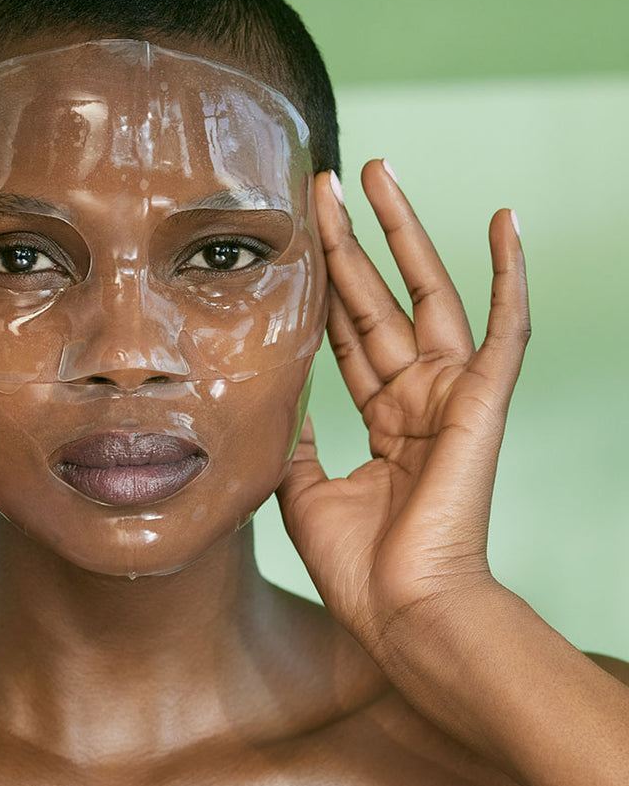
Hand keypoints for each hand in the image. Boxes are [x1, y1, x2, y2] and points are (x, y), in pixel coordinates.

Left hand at [278, 160, 529, 658]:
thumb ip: (293, 441)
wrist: (402, 613)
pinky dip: (508, 274)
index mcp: (380, 419)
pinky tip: (503, 220)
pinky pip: (504, 327)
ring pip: (426, 293)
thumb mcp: (302, 493)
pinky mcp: (482, 399)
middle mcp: (416, 396)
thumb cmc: (360, 567)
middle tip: (327, 180)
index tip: (297, 234)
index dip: (323, 283)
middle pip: (376, 297)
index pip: (346, 332)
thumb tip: (276, 401)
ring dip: (404, 231)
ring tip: (381, 172)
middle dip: (349, 238)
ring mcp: (451, 393)